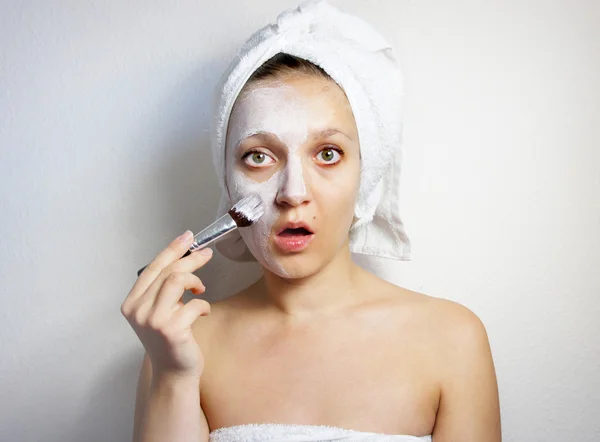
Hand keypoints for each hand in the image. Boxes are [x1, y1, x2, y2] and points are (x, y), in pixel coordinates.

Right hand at [121, 230, 212, 380]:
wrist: (174, 372)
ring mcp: (152, 320)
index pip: (152, 268)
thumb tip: (186, 255)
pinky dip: (203, 305)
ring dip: (195, 281)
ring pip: (178, 280)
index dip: (171, 249)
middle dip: (191, 259)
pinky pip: (194, 303)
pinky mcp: (171, 329)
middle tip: (207, 254)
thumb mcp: (159, 310)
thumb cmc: (170, 339)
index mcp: (131, 303)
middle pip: (168, 271)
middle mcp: (137, 310)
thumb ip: (163, 288)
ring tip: (200, 290)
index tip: (188, 236)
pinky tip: (202, 312)